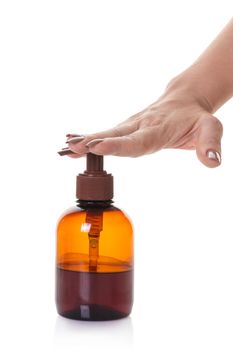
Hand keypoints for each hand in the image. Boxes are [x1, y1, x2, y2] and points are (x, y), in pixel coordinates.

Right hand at [66, 78, 222, 167]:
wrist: (185, 100)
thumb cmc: (195, 116)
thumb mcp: (209, 128)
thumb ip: (210, 143)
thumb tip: (213, 162)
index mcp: (157, 130)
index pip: (136, 141)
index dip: (117, 145)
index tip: (97, 145)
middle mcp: (140, 127)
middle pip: (113, 135)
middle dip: (92, 142)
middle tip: (71, 148)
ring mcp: (131, 126)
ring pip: (105, 133)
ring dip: (84, 141)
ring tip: (64, 148)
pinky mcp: (127, 127)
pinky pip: (106, 132)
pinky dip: (87, 138)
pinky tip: (71, 142)